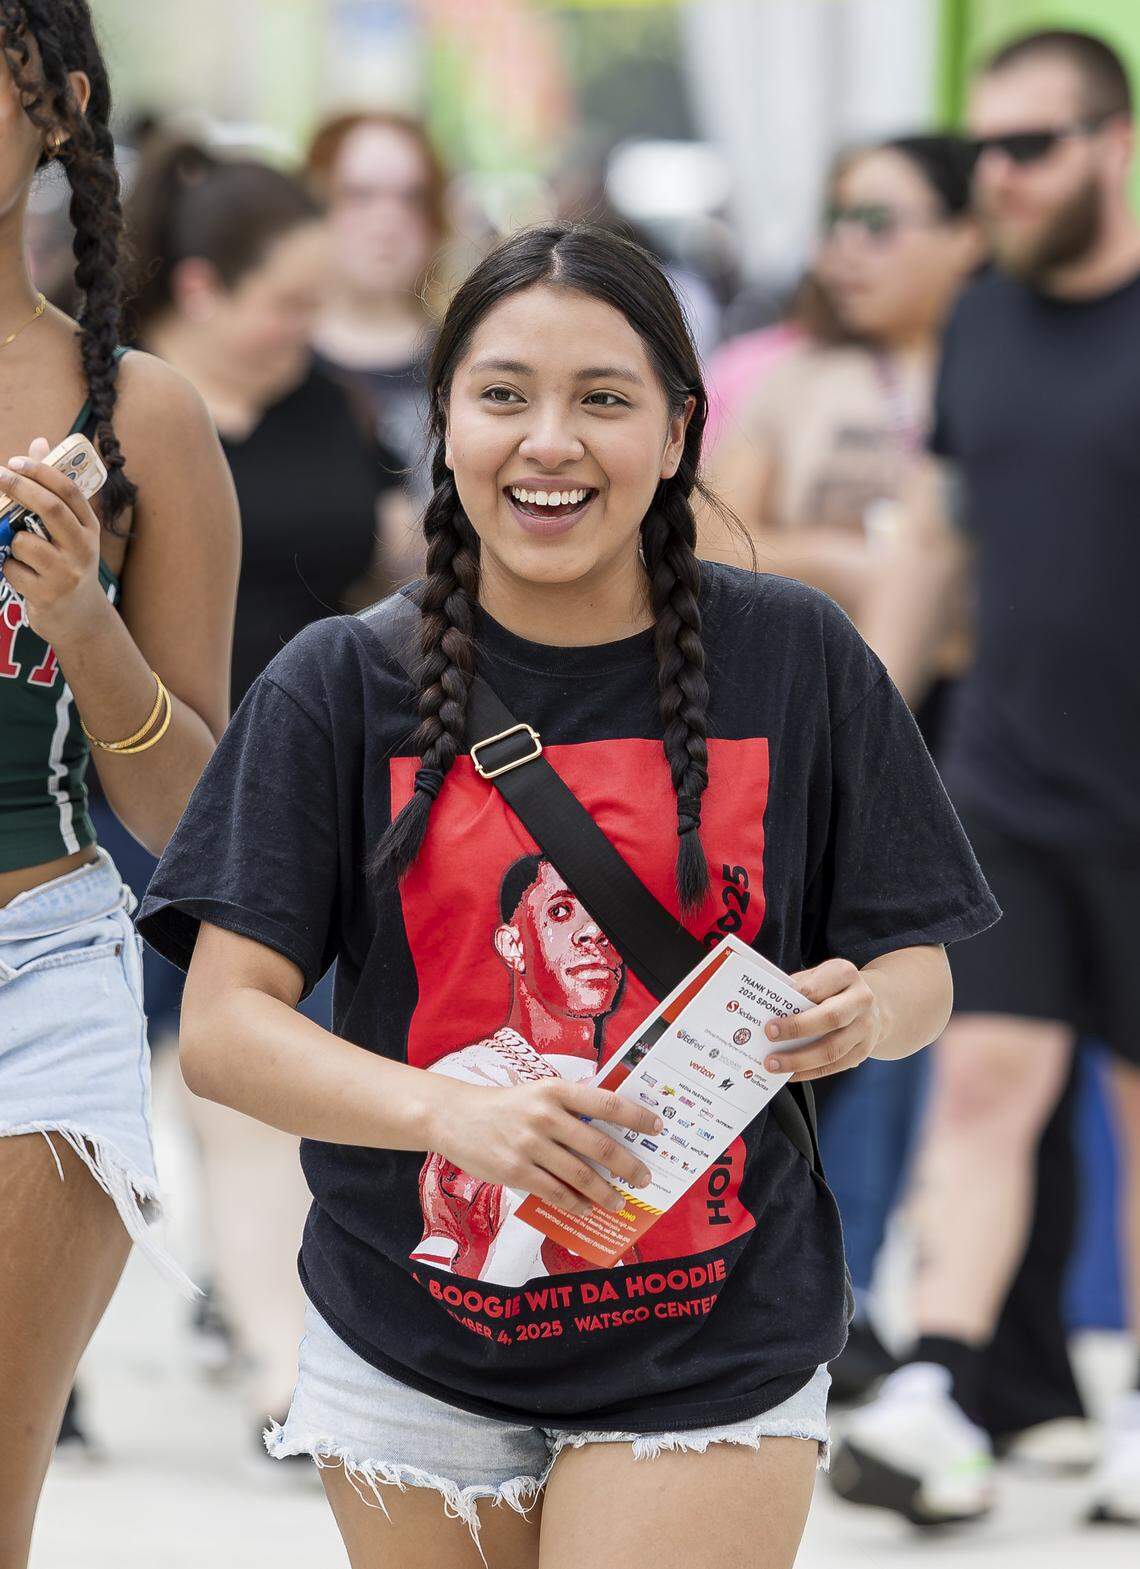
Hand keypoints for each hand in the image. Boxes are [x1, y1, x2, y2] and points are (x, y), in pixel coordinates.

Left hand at [0, 436, 108, 645]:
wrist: (78, 618)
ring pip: (23, 541)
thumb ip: (54, 488)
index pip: (68, 490)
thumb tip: (40, 442)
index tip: (15, 462)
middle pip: (50, 508)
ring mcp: (67, 573)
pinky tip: (23, 576)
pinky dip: (8, 568)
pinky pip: (12, 569)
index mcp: (90, 528)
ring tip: (19, 551)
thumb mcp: (69, 529)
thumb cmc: (67, 563)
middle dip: (19, 488)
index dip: (41, 471)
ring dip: (10, 541)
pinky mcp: (47, 594)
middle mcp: (84, 549)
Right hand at [427, 1077, 663, 1218]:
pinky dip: (576, 1204)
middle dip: (628, 1166)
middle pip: (599, 1145)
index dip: (636, 1117)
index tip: (658, 1127)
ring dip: (606, 1192)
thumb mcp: (538, 1094)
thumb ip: (571, 1108)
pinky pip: (555, 1192)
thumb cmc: (506, 1106)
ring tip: (619, 1202)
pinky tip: (586, 1209)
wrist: (455, 1117)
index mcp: (556, 1090)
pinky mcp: (515, 1170)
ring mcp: (529, 1144)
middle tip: (644, 1178)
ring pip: (580, 1174)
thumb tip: (613, 1132)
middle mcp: (545, 1115)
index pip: (606, 1102)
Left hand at [763, 958, 883, 1083]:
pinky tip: (791, 1074)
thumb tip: (767, 1010)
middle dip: (796, 1029)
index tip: (771, 1015)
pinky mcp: (864, 1050)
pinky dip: (811, 1072)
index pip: (816, 988)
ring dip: (800, 1060)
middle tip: (769, 1036)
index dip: (793, 1001)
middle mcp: (861, 999)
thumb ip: (797, 988)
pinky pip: (836, 1066)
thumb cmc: (833, 988)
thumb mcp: (817, 977)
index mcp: (845, 974)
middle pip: (830, 1018)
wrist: (873, 1002)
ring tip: (774, 1064)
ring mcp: (866, 1027)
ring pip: (833, 1049)